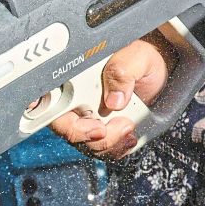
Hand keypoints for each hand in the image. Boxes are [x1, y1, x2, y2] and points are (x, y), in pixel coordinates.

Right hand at [50, 37, 170, 159]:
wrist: (156, 71)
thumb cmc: (140, 58)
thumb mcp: (135, 57)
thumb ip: (122, 72)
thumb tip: (114, 99)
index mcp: (74, 77)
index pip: (49, 100)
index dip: (59, 118)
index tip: (92, 127)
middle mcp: (75, 98)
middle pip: (67, 129)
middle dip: (93, 136)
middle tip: (122, 125)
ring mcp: (85, 116)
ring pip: (84, 143)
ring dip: (108, 143)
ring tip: (129, 127)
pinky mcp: (99, 129)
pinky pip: (99, 148)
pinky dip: (114, 148)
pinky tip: (129, 136)